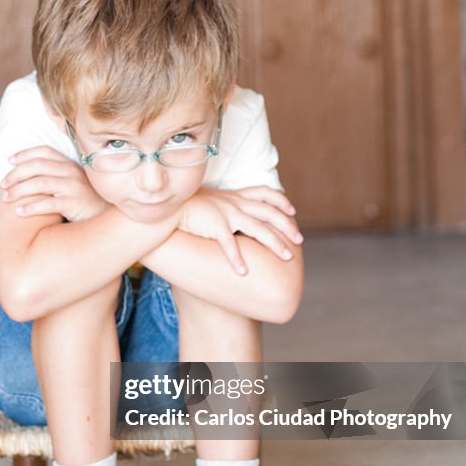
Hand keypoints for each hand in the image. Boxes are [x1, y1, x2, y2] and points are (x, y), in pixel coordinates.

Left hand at [0, 146, 108, 222]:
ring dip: (19, 190)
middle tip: (3, 185)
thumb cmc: (88, 203)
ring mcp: (74, 187)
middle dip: (16, 174)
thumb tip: (29, 179)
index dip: (25, 154)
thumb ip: (57, 177)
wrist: (111, 219)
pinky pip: (48, 203)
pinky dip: (31, 207)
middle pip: (37, 166)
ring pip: (40, 183)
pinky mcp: (75, 203)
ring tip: (6, 199)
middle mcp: (72, 171)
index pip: (44, 151)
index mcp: (70, 164)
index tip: (9, 161)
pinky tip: (19, 212)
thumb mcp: (75, 184)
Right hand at [177, 186, 302, 274]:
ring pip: (258, 228)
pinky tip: (244, 272)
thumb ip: (224, 207)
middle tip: (299, 240)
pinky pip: (229, 244)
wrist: (166, 205)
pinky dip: (237, 259)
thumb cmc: (186, 206)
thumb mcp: (210, 201)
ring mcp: (225, 213)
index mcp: (234, 196)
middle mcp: (234, 202)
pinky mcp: (214, 224)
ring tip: (287, 257)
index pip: (264, 193)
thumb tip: (233, 219)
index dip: (280, 200)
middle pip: (269, 213)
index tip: (292, 210)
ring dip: (274, 243)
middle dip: (287, 227)